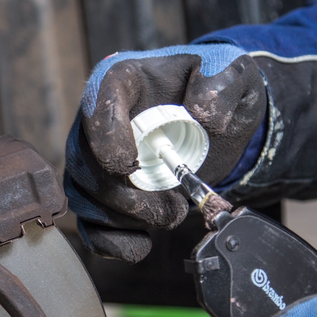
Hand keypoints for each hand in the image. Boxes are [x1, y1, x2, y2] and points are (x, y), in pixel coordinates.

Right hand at [65, 44, 265, 262]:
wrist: (215, 121)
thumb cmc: (215, 91)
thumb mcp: (231, 73)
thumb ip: (221, 86)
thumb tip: (202, 115)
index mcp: (121, 81)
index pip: (96, 109)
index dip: (108, 141)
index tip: (133, 165)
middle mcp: (95, 121)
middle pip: (86, 166)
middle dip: (128, 197)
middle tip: (174, 207)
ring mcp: (93, 161)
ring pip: (86, 200)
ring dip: (128, 220)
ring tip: (172, 215)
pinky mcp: (101, 195)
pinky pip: (91, 227)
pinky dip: (114, 243)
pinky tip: (144, 243)